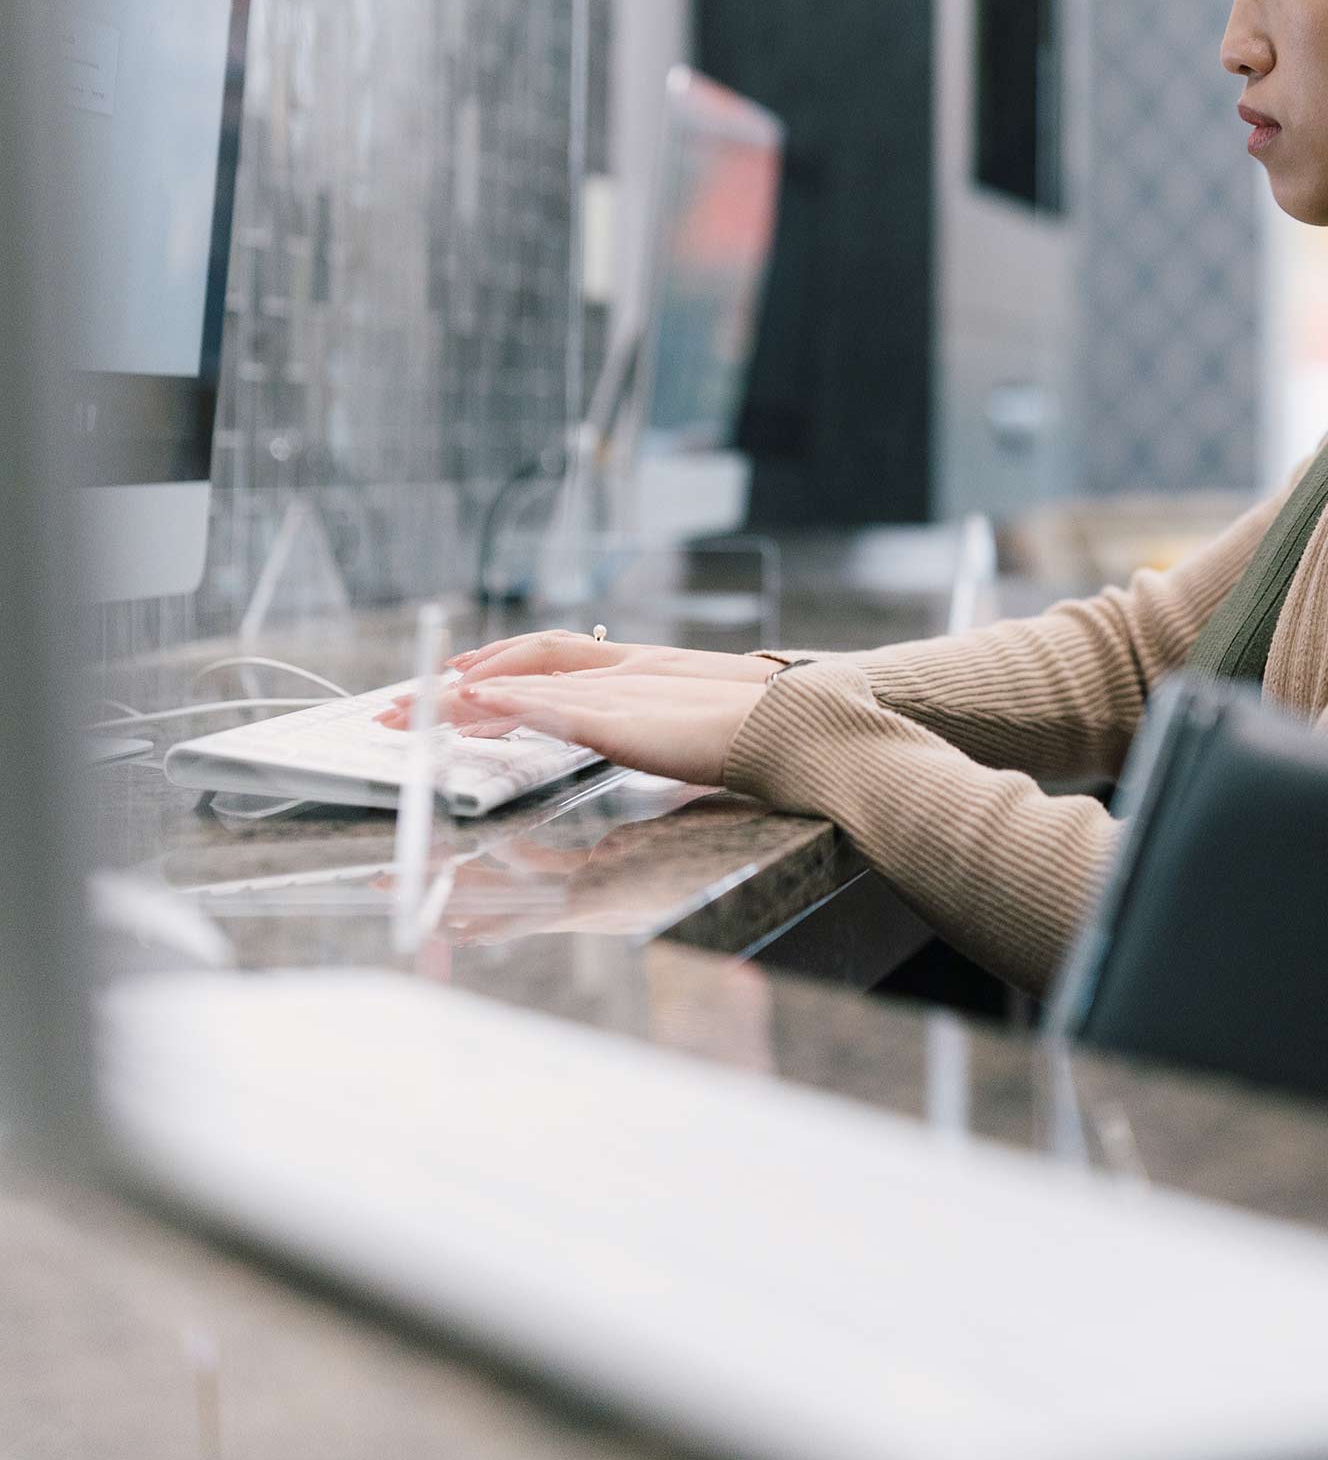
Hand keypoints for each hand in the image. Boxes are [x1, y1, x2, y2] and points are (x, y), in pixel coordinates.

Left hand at [377, 628, 785, 786]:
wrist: (801, 734)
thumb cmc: (754, 745)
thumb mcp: (680, 746)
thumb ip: (632, 752)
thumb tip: (586, 799)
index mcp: (636, 675)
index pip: (546, 660)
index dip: (492, 668)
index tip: (446, 687)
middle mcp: (621, 671)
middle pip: (521, 664)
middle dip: (454, 687)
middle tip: (394, 708)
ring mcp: (622, 689)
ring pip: (523, 682)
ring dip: (461, 697)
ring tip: (409, 711)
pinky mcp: (625, 716)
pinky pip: (553, 701)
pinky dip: (507, 699)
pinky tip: (472, 701)